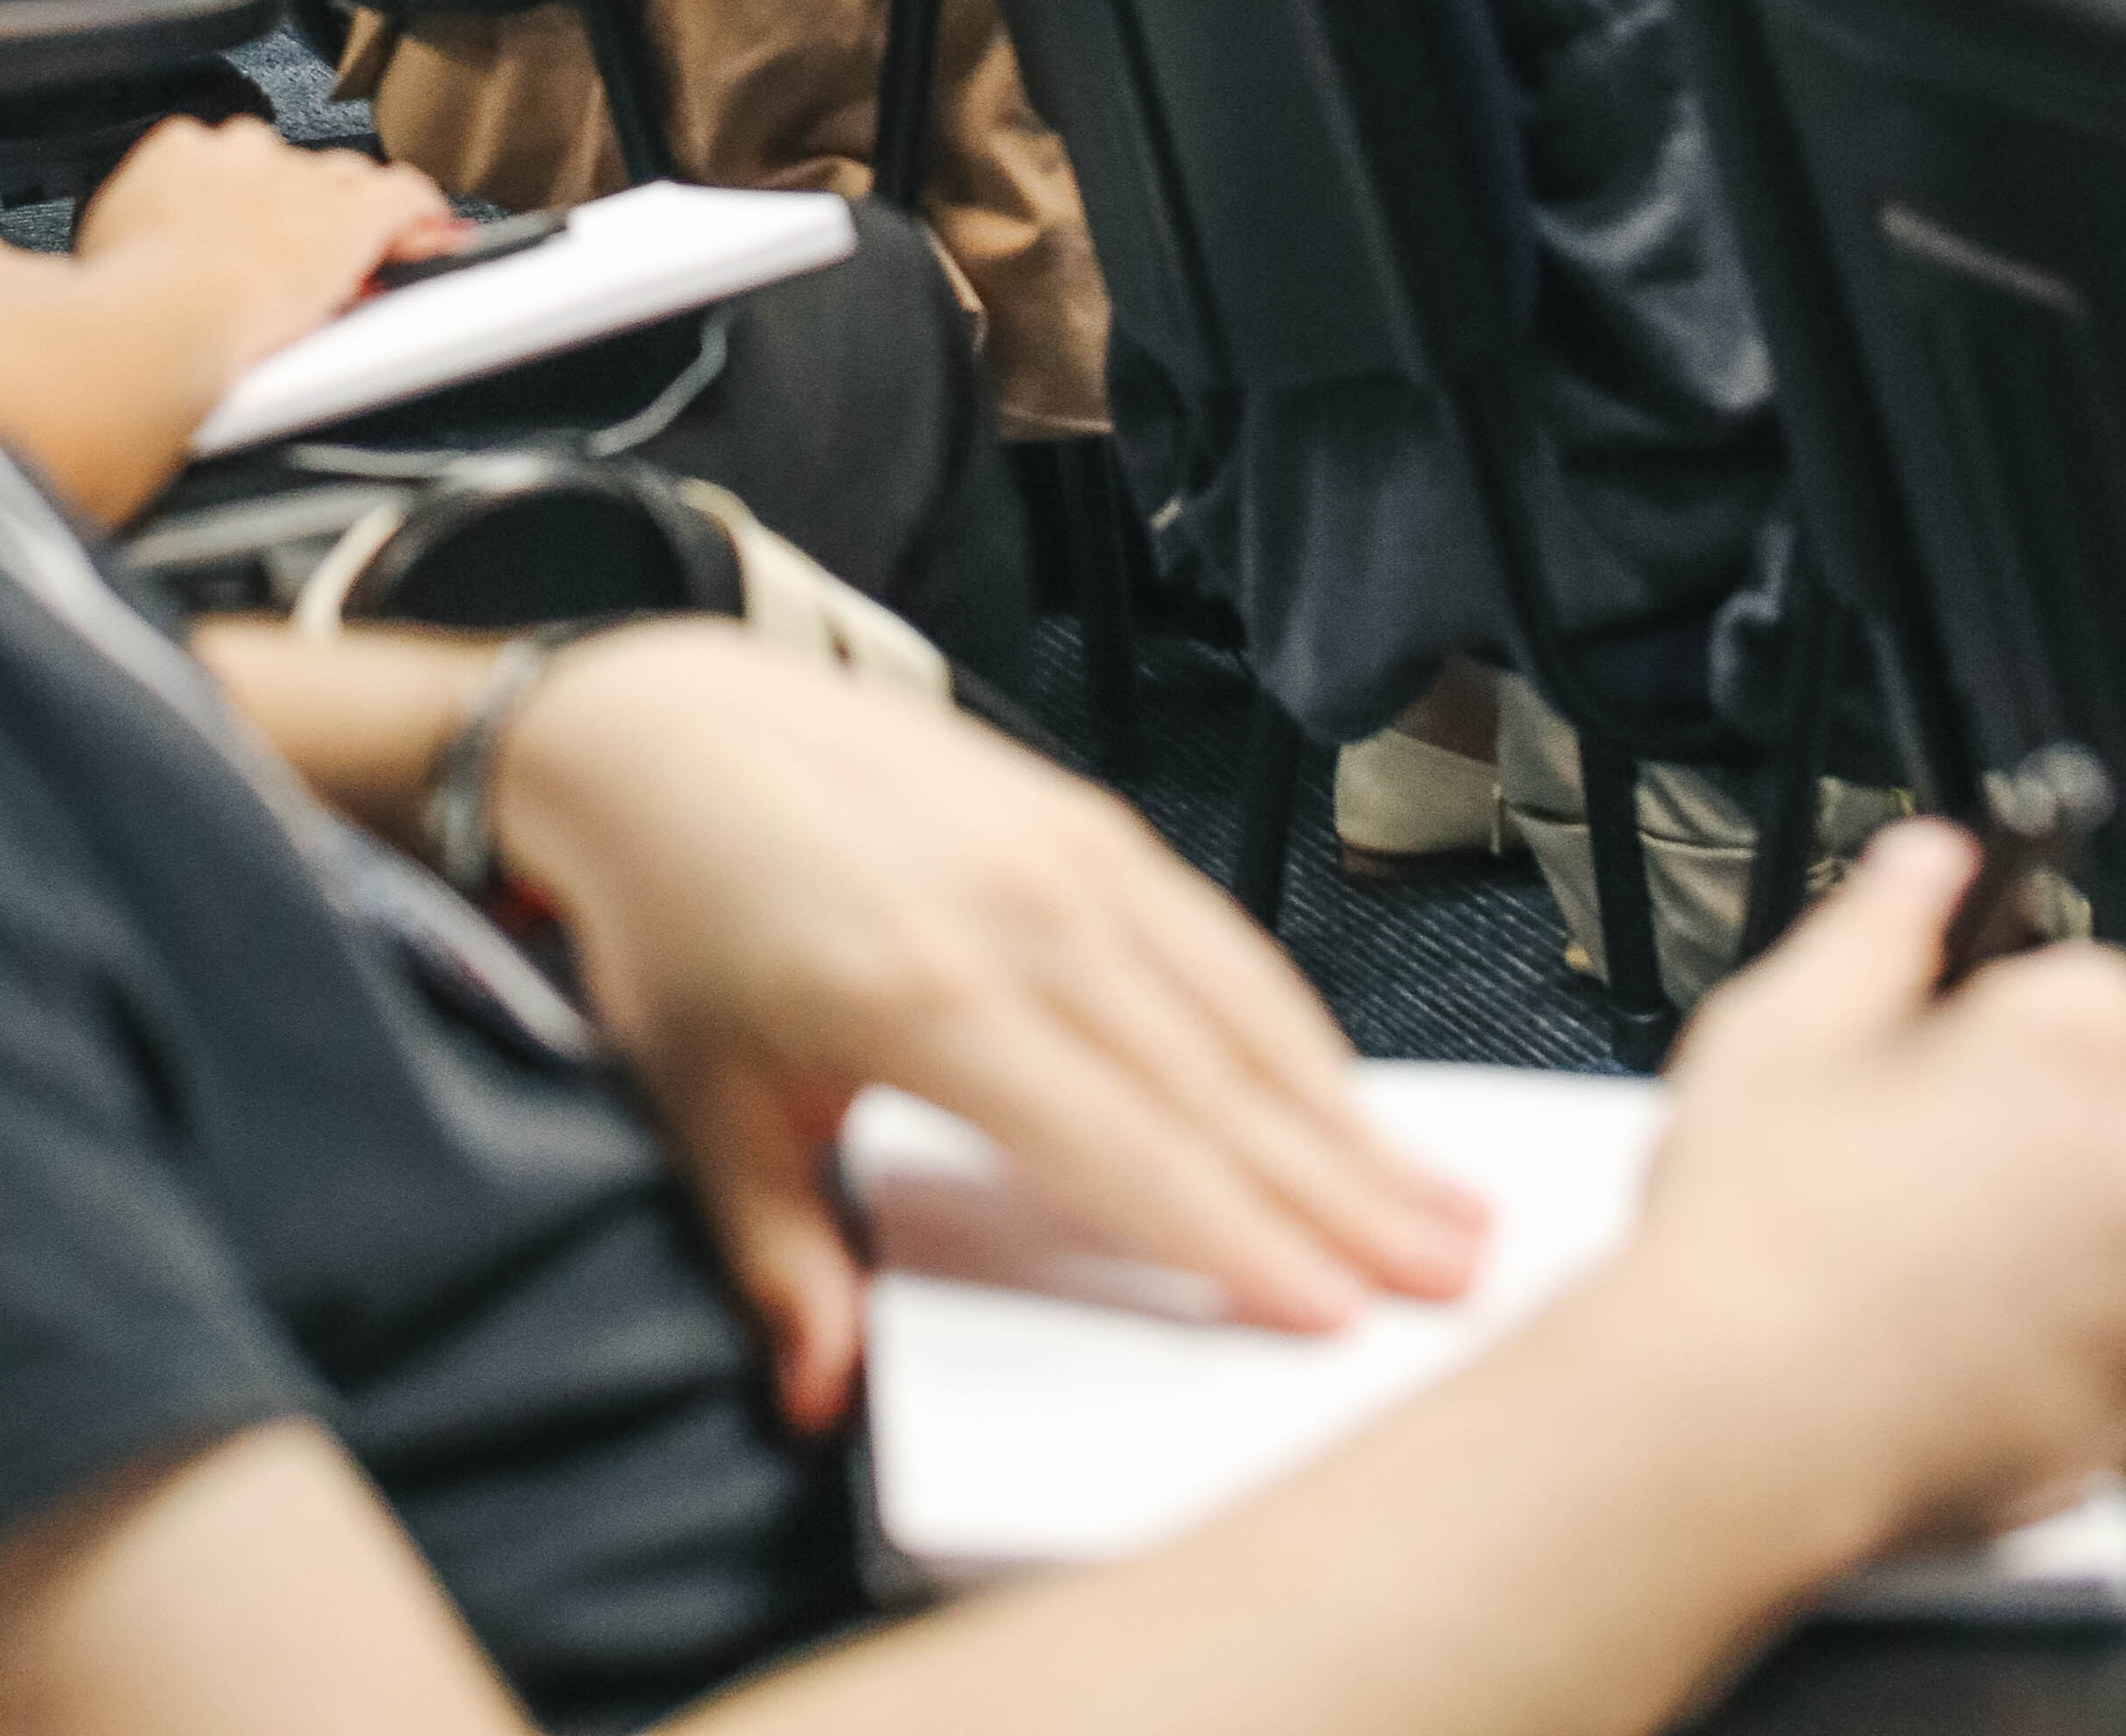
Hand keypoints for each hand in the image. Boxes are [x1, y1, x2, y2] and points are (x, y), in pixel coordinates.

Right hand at [73, 117, 460, 369]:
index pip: (224, 165)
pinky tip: (433, 236)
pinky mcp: (358, 215)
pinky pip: (403, 198)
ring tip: (357, 266)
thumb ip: (131, 237)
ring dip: (347, 220)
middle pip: (287, 172)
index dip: (240, 209)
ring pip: (343, 184)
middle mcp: (246, 150)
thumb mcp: (107, 253)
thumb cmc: (127, 299)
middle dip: (292, 213)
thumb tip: (123, 250)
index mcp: (179, 151)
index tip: (240, 244)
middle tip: (288, 270)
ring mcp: (305, 179)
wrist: (172, 313)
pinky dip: (419, 217)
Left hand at [492, 629, 1487, 1431]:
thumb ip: (779, 1258)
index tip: (1333, 1318)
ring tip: (1447, 1204)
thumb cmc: (682, 919)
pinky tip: (1342, 1095)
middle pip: (1214, 1083)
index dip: (1232, 1239)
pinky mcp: (1083, 816)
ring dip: (1349, 1112)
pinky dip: (1291, 1024)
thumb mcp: (701, 1107)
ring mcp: (1066, 850)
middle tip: (1459, 1280)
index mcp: (928, 995)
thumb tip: (816, 1398)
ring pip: (1241, 1005)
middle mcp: (1021, 914)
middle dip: (1345, 1193)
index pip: (1119, 1148)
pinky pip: (1213, 935)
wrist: (666, 726)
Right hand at [1621, 822, 2125, 1577]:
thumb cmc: (1762, 1229)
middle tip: (1905, 1146)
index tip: (1949, 1036)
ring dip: (2041, 1234)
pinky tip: (1927, 1333)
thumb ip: (1885, 918)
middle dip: (2032, 1120)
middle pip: (2115, 1115)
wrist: (1741, 1423)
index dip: (2014, 1007)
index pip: (2103, 984)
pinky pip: (2098, 1352)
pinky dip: (2038, 1343)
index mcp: (2080, 1060)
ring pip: (2111, 1237)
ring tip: (1903, 1251)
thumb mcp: (1787, 1019)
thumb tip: (1931, 863)